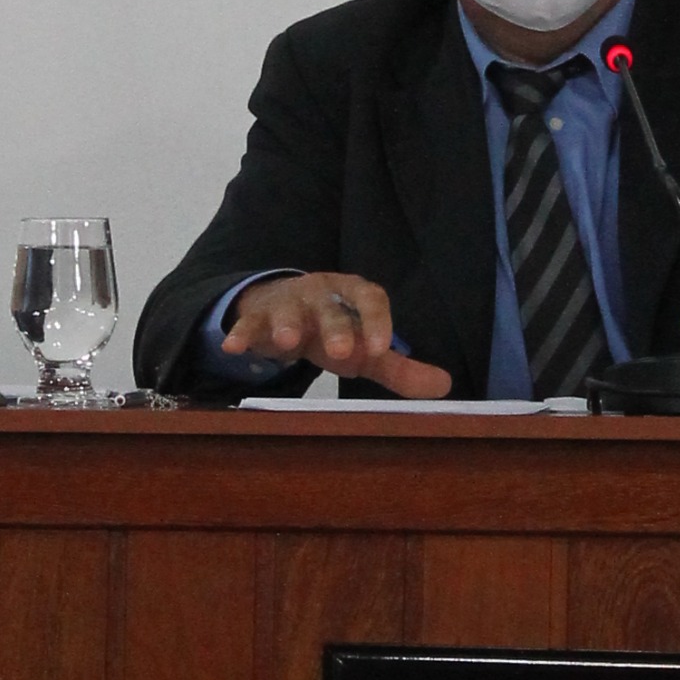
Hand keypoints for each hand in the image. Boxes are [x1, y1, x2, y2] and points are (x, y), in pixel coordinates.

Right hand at [220, 273, 451, 398]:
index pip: (370, 298)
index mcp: (351, 294)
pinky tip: (233, 347)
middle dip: (336, 327)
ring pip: (288, 310)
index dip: (376, 320)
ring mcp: (287, 302)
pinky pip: (248, 324)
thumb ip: (399, 367)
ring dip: (288, 324)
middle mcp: (320, 292)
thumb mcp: (364, 346)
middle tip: (342, 354)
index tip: (382, 348)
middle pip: (330, 306)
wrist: (279, 308)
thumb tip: (445, 388)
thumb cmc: (331, 330)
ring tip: (289, 342)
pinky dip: (242, 333)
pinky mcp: (257, 317)